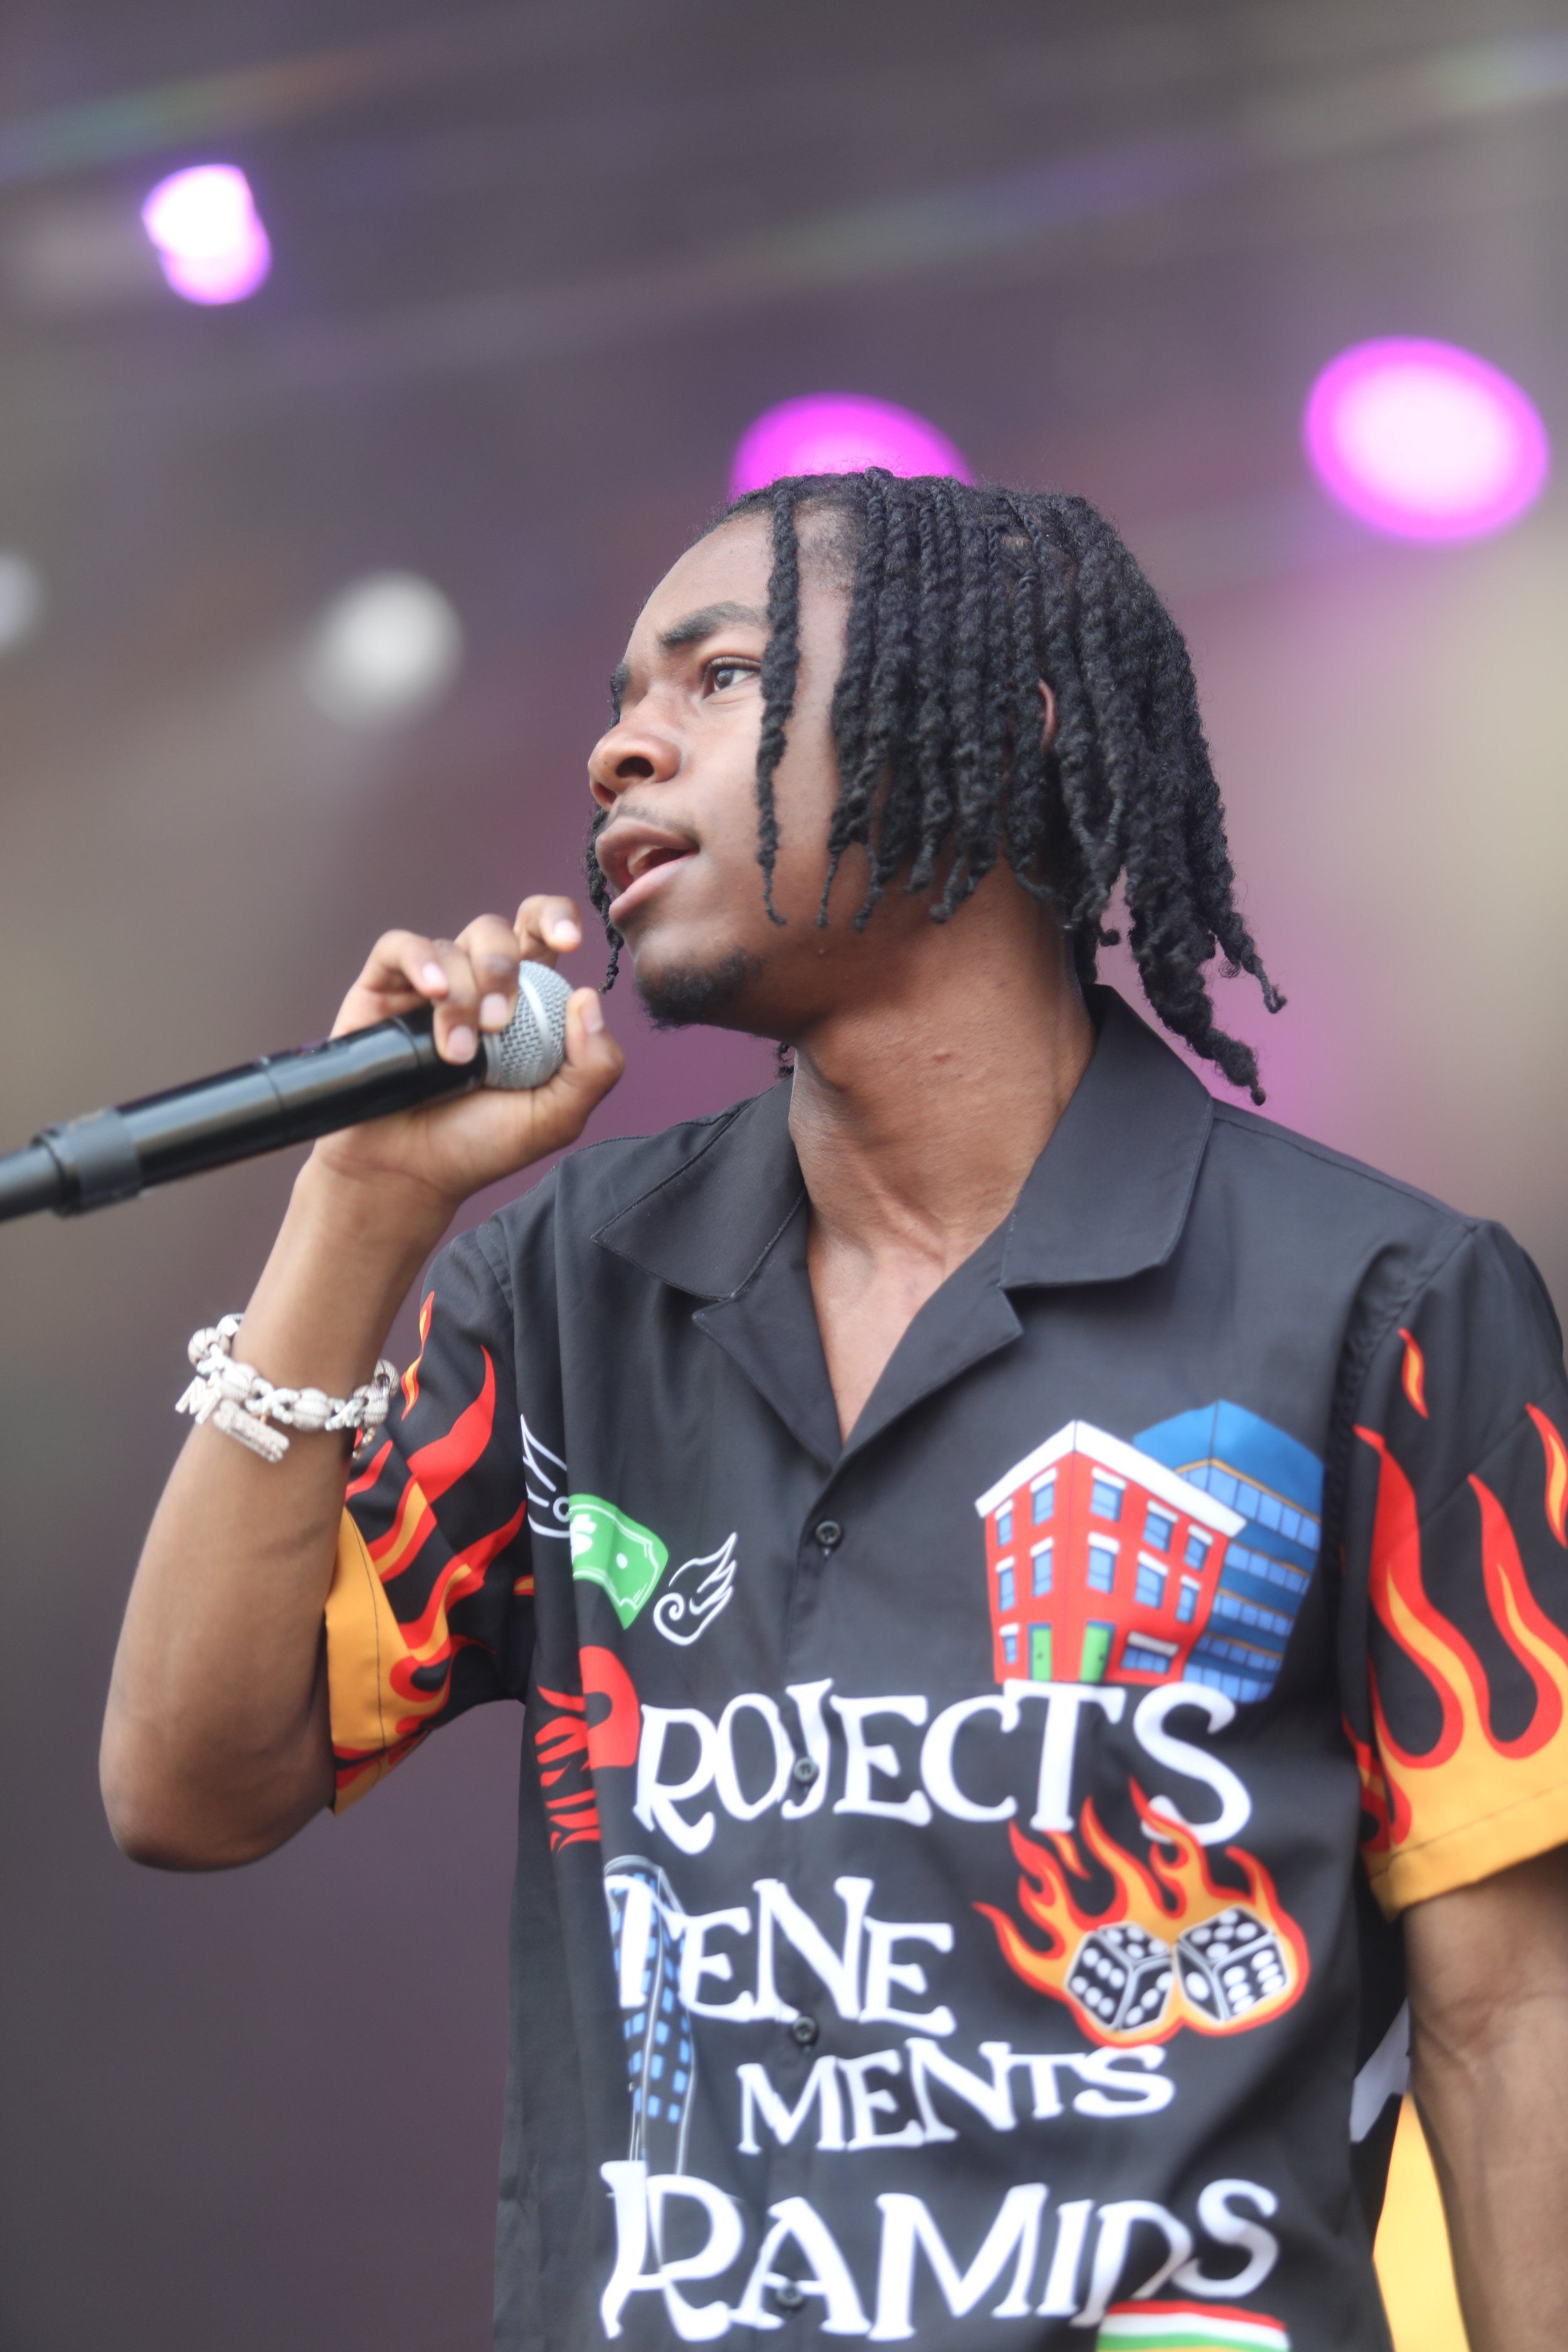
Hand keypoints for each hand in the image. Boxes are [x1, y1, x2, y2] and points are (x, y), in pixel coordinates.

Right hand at [306, 897, 622, 1221]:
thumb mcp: (556, 1117)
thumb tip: (588, 998)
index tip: (570, 939)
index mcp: (526, 1003)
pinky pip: (400, 947)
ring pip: (454, 946)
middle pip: (500, 933)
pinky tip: (432, 993)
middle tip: (499, 1026)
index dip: (556, 919)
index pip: (543, 934)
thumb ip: (594, 1067)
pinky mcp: (382, 989)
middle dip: (503, 970)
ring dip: (463, 995)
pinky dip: (421, 962)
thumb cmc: (479, 1144)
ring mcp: (428, 984)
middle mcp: (477, 984)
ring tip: (458, 1054)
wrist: (409, 1173)